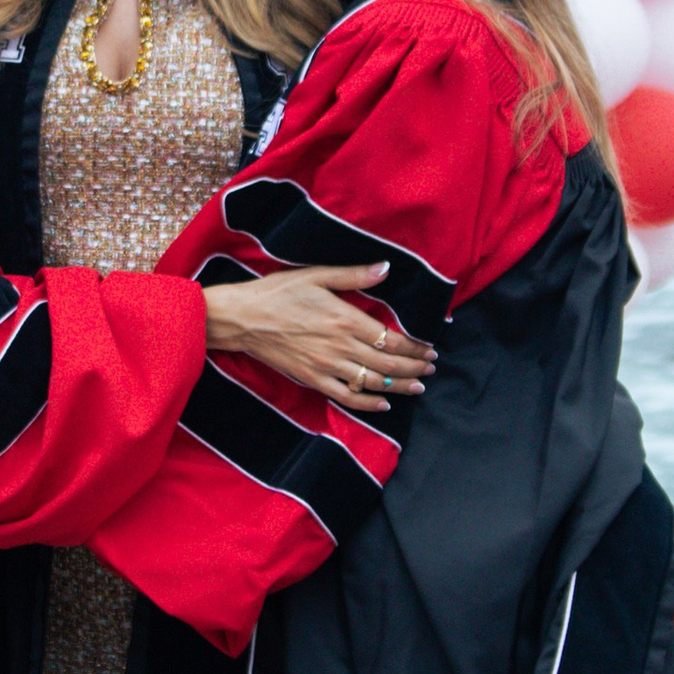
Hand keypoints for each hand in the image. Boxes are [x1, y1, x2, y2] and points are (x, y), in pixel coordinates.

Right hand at [203, 263, 436, 411]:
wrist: (242, 318)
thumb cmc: (277, 292)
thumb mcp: (316, 275)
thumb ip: (354, 275)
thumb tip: (386, 268)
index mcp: (345, 318)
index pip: (391, 338)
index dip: (415, 346)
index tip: (430, 348)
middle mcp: (340, 346)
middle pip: (388, 364)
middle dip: (415, 367)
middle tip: (431, 368)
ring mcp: (326, 366)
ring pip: (373, 382)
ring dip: (399, 386)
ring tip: (418, 387)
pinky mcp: (312, 379)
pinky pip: (346, 397)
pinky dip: (367, 404)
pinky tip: (383, 405)